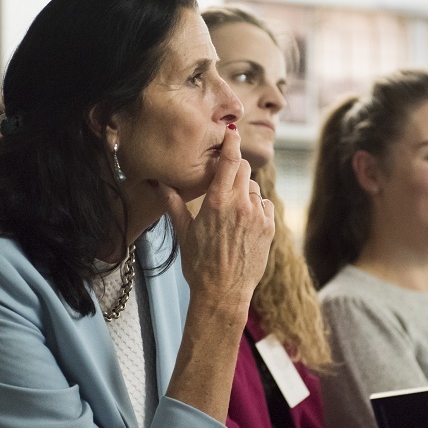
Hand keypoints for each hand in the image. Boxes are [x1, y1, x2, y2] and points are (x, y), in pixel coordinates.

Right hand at [162, 125, 274, 307]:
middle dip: (235, 168)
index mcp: (217, 201)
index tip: (231, 133)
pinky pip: (266, 205)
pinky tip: (245, 221)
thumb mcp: (183, 233)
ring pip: (255, 189)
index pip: (230, 159)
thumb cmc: (199, 265)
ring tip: (232, 210)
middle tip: (225, 178)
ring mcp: (258, 216)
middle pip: (245, 169)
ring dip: (245, 191)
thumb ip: (173, 204)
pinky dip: (257, 207)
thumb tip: (158, 184)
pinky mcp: (269, 229)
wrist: (223, 294)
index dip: (232, 142)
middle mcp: (241, 204)